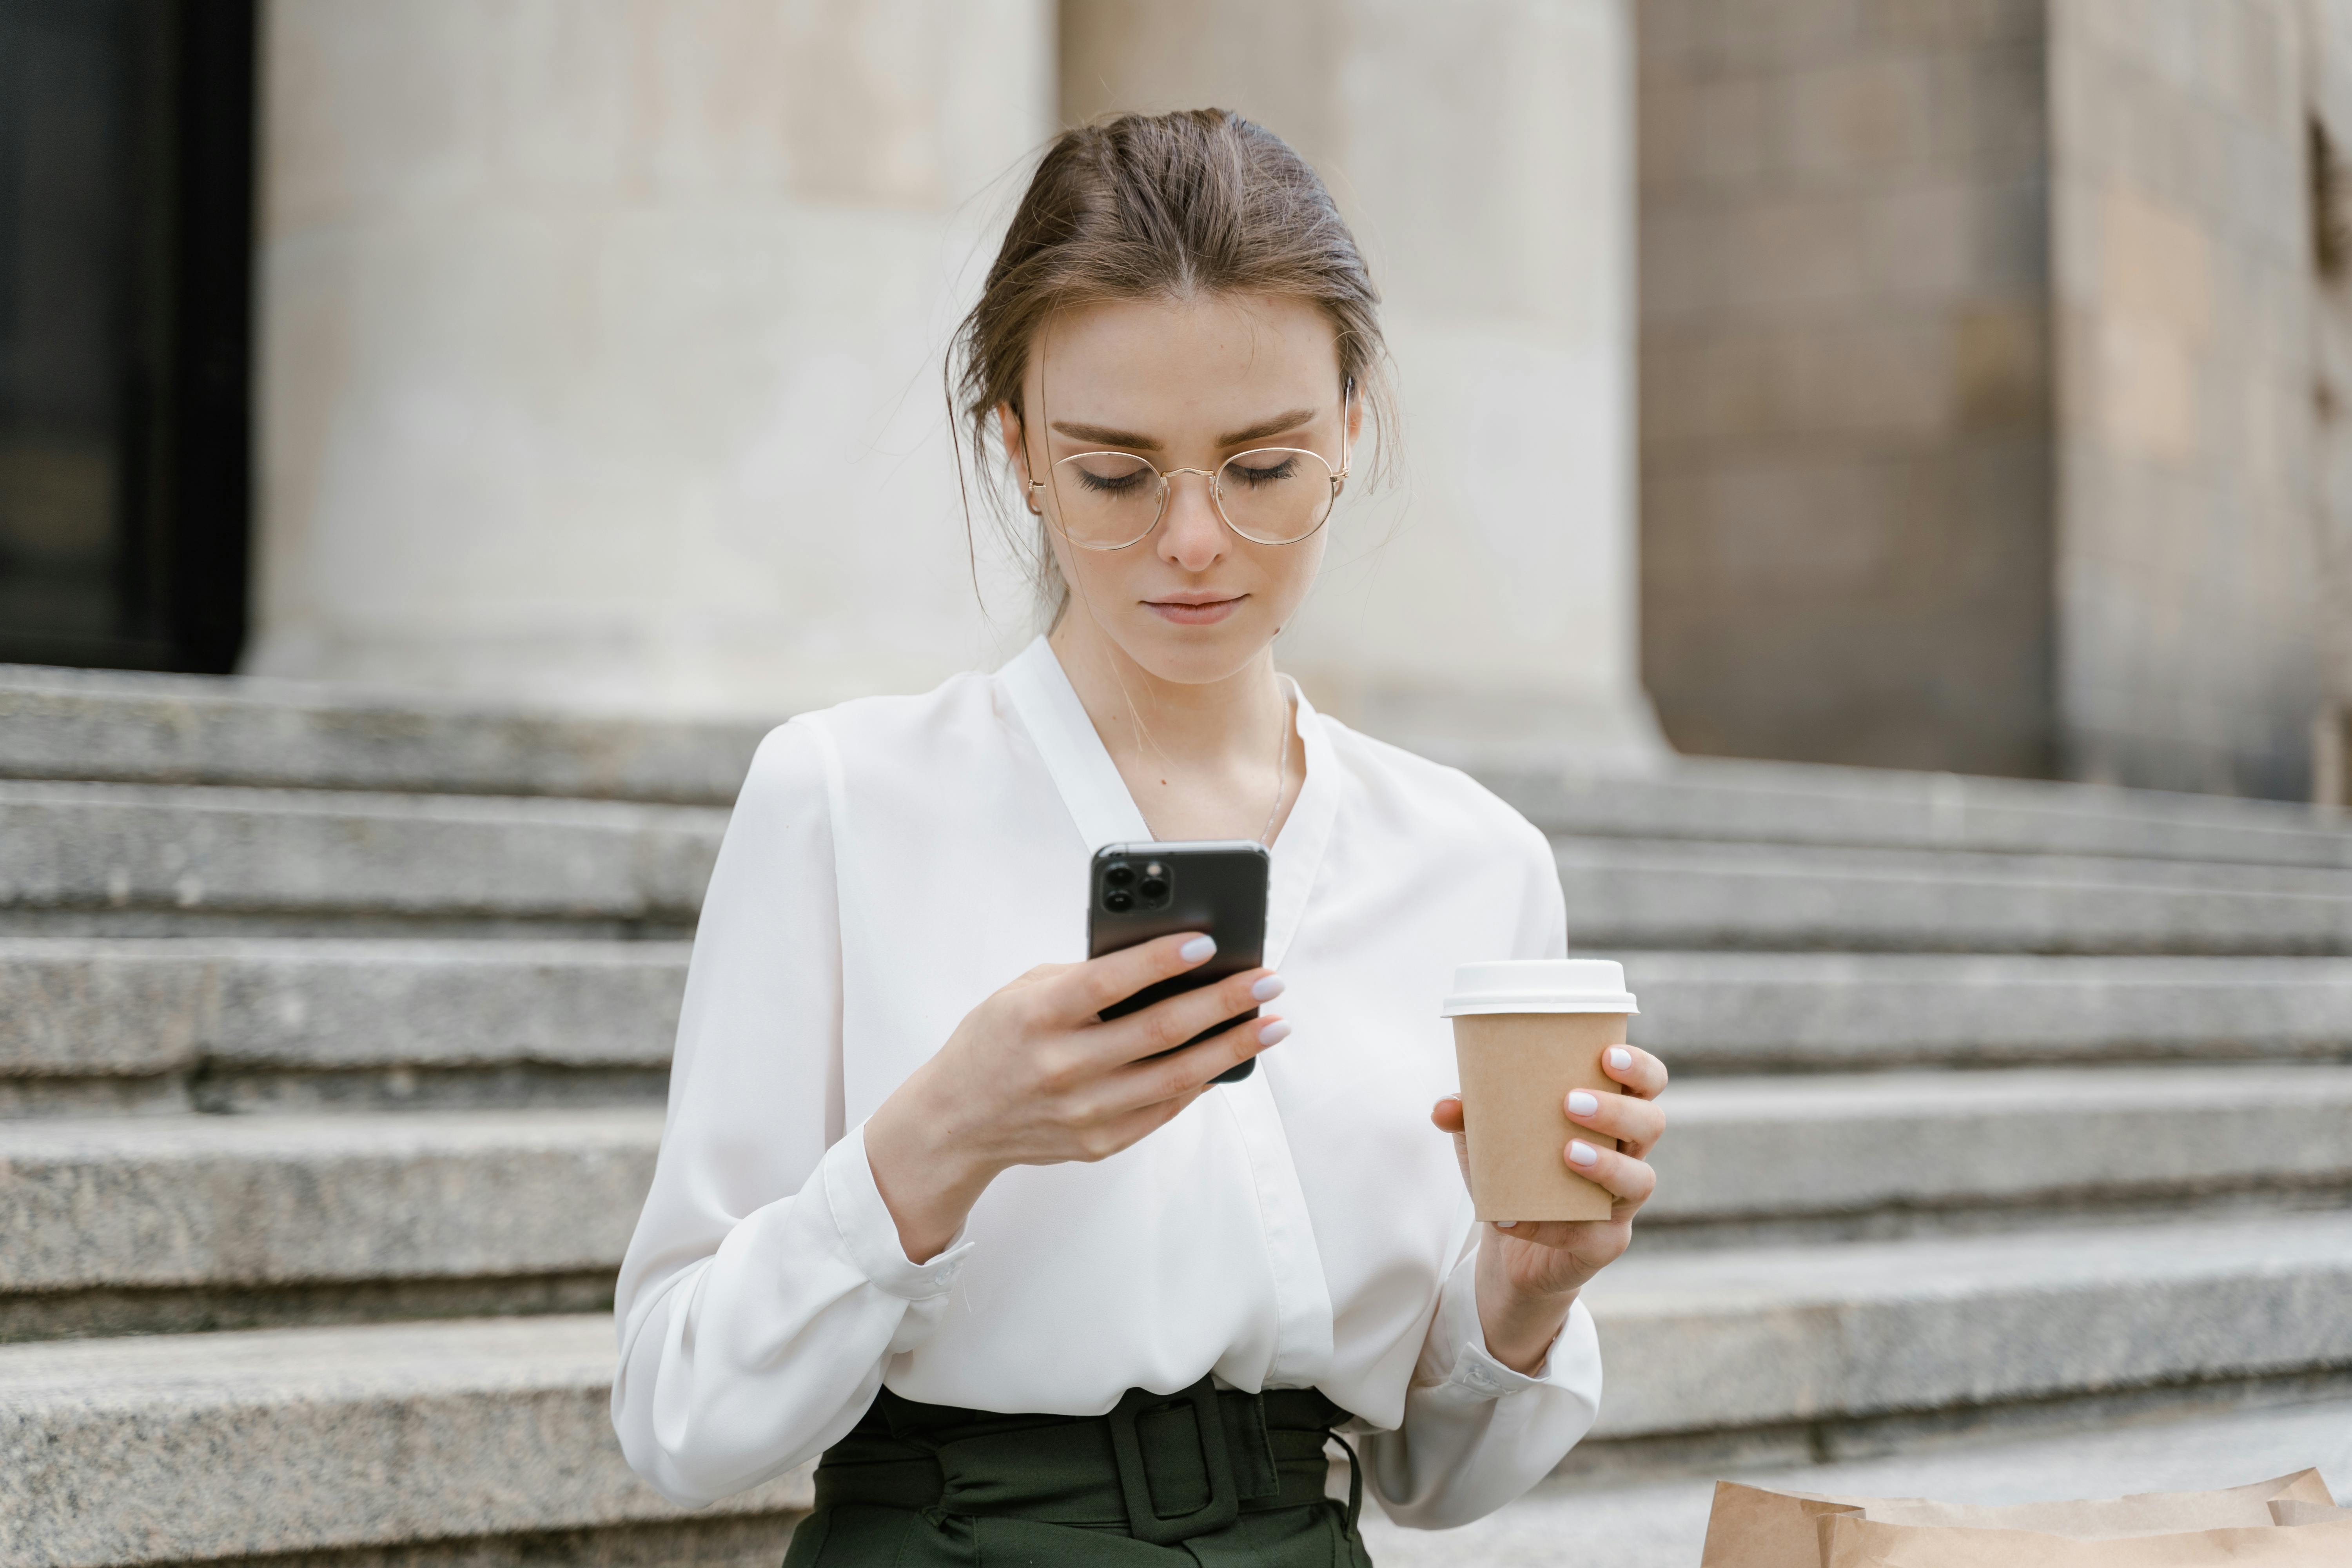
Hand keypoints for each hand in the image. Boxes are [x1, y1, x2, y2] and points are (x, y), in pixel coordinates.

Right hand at [865, 933, 1285, 1261]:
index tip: (1209, 942)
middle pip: (1159, 1031)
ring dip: (1233, 1048)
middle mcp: (1061, 1066)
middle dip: (1224, 1003)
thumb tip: (1170, 963)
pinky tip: (1231, 1059)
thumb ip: (1087, 977)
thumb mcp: (1026, 991)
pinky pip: (1165, 1109)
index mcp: (1038, 1015)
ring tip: (1272, 1024)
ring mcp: (1083, 1111)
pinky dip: (1203, 1082)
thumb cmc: (999, 1039)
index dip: (1161, 960)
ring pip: (1176, 1077)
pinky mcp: (1099, 1142)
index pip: (1108, 982)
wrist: (957, 1121)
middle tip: (1269, 982)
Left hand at [1429, 1043, 1667, 1374]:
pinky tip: (1512, 1218)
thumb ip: (1467, 1116)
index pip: (1646, 1083)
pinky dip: (1548, 1226)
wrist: (1507, 1238)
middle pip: (1652, 1123)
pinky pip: (1592, 1236)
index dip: (1639, 1067)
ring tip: (1567, 1153)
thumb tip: (1443, 1107)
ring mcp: (1620, 1202)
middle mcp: (1627, 1154)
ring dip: (1606, 1164)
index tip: (1607, 1054)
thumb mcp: (1486, 1138)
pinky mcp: (1603, 1243)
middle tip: (1570, 1102)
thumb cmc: (1511, 1169)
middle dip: (1617, 1110)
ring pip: (1641, 1179)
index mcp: (1609, 1116)